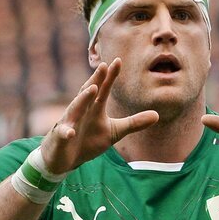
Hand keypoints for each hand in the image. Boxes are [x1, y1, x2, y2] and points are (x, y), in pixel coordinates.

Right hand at [38, 60, 158, 174]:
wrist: (65, 158)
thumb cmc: (88, 141)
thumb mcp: (114, 132)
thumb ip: (133, 123)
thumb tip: (157, 115)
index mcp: (94, 108)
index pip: (103, 89)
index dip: (110, 77)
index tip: (118, 61)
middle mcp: (81, 111)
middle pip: (88, 93)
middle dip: (95, 80)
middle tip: (104, 66)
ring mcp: (69, 123)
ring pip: (74, 109)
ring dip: (82, 99)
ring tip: (92, 89)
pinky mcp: (60, 137)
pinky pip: (63, 133)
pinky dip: (66, 132)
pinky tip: (70, 132)